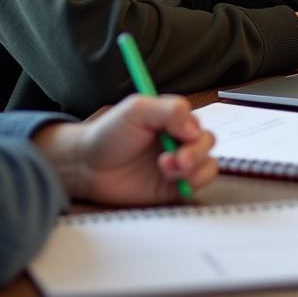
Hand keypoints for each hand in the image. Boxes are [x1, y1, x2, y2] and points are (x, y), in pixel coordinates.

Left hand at [33, 95, 217, 204]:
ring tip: (167, 169)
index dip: (192, 127)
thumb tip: (194, 127)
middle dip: (196, 151)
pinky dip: (193, 182)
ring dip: (194, 167)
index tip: (181, 134)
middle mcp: (177, 139)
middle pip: (206, 141)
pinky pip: (197, 185)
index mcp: (170, 118)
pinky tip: (172, 180)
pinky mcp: (174, 187)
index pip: (195, 119)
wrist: (89, 166)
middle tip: (178, 159)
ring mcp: (177, 164)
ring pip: (208, 164)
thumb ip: (168, 110)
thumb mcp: (136, 110)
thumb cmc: (109, 133)